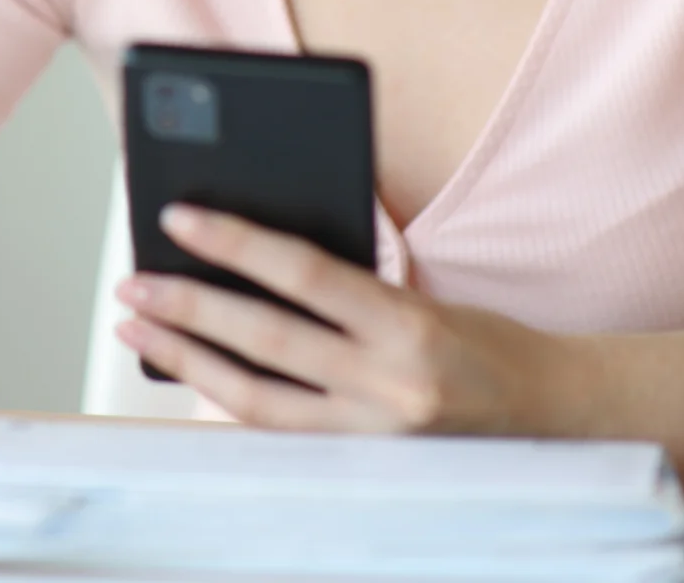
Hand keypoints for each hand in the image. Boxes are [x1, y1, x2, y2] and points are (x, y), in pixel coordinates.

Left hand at [113, 203, 563, 433]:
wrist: (551, 418)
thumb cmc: (481, 342)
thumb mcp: (423, 298)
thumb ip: (347, 287)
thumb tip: (249, 259)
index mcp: (409, 326)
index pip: (305, 274)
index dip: (236, 243)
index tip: (178, 216)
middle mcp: (389, 387)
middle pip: (267, 341)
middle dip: (189, 309)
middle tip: (132, 283)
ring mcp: (371, 436)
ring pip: (257, 399)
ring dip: (188, 360)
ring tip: (138, 330)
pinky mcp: (360, 467)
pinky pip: (278, 432)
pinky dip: (227, 399)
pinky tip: (187, 372)